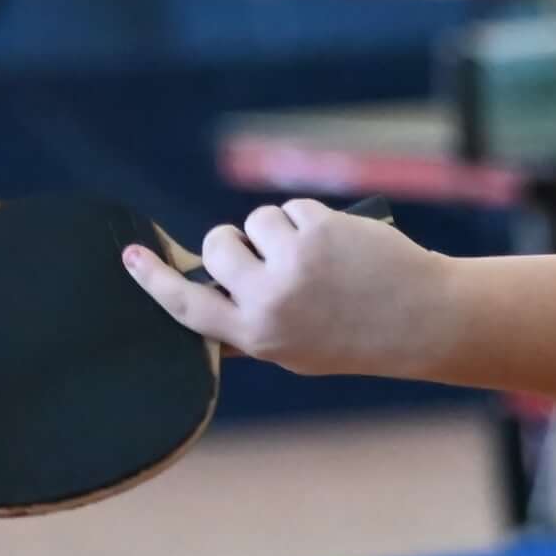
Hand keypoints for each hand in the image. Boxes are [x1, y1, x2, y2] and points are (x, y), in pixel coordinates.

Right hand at [119, 198, 462, 379]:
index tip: (131, 255)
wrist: (424, 320)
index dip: (155, 280)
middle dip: (233, 240)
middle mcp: (268, 301)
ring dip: (280, 228)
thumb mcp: (298, 347)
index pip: (188, 306)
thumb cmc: (358, 334)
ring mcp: (292, 263)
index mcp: (258, 336)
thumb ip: (253, 322)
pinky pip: (292, 209)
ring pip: (256, 221)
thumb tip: (207, 295)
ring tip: (318, 255)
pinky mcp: (318, 231)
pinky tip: (340, 243)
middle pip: (217, 246)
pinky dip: (310, 218)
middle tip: (259, 249)